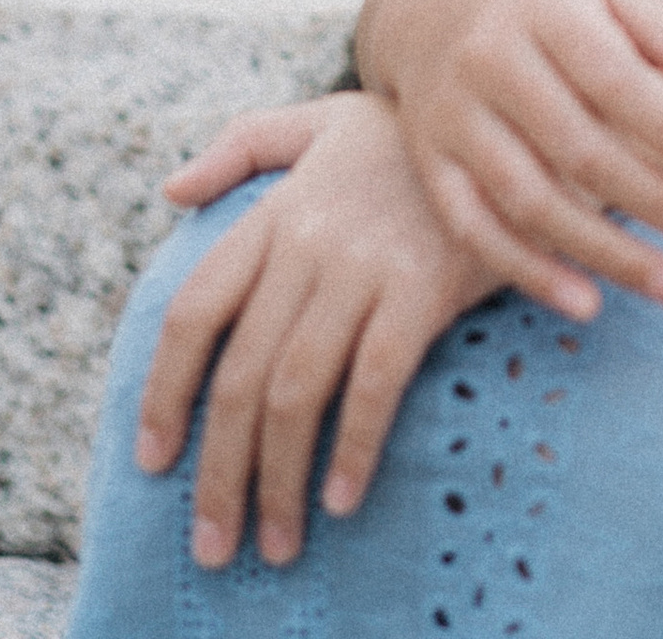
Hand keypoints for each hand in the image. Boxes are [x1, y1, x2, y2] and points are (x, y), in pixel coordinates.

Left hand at [134, 90, 491, 570]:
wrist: (509, 116)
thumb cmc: (407, 131)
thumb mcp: (319, 121)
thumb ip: (241, 146)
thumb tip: (169, 191)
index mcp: (276, 210)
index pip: (194, 311)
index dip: (164, 392)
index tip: (152, 461)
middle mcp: (308, 241)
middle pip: (240, 375)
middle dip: (220, 473)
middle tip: (213, 546)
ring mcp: (365, 264)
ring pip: (297, 391)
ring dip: (279, 481)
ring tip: (277, 542)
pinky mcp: (423, 286)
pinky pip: (375, 382)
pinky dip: (353, 447)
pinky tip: (343, 498)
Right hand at [360, 0, 662, 312]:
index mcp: (545, 6)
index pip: (619, 80)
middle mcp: (492, 59)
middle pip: (582, 149)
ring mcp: (453, 115)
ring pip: (532, 200)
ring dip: (610, 254)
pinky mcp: (431, 163)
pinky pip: (476, 228)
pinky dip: (530, 270)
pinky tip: (590, 303)